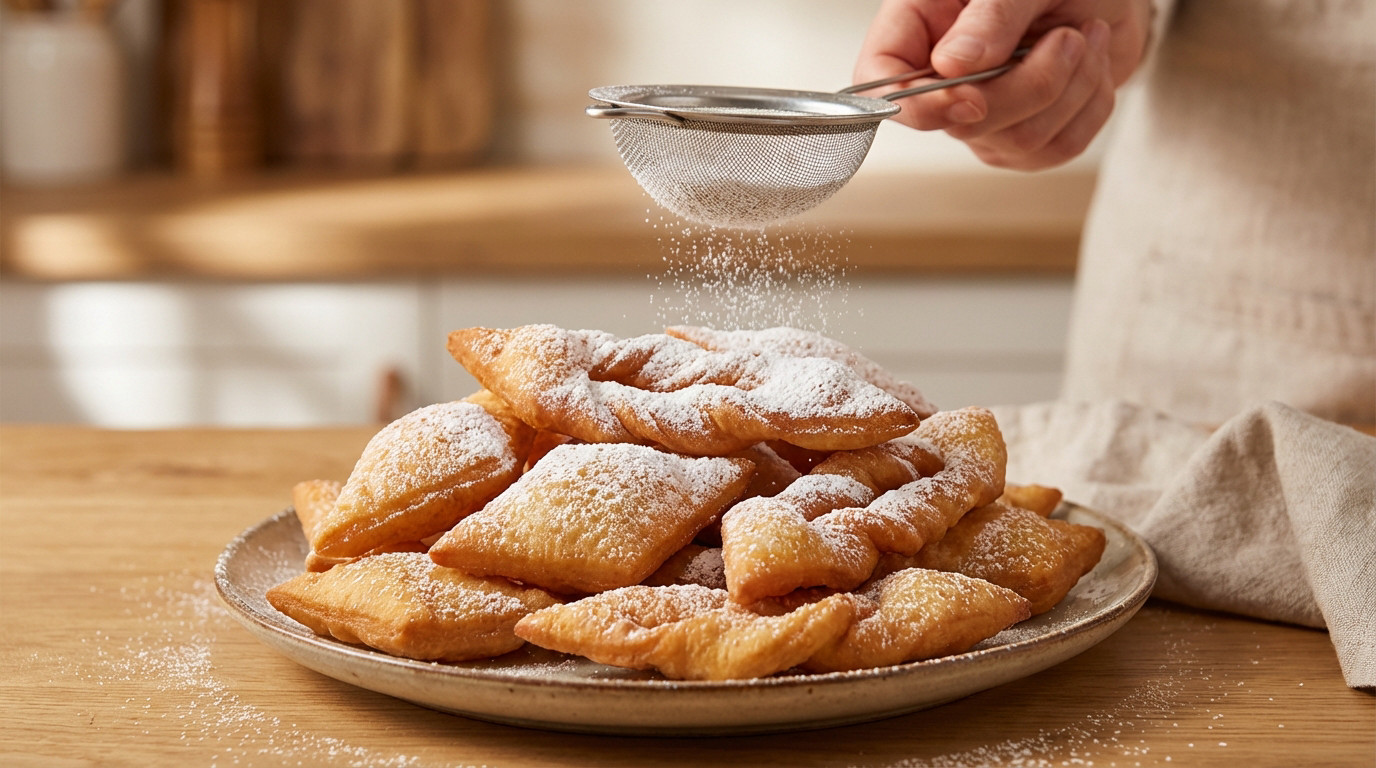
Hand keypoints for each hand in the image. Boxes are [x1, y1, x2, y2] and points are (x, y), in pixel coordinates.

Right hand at [854, 0, 1152, 169]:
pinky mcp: (1025, 136)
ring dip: (1069, 88)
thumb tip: (952, 66)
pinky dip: (1089, 106)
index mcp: (919, 25)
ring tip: (1083, 39)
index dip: (915, 105)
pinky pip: (1054, 150)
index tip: (970, 98)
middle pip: (960, 124)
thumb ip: (988, 16)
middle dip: (1029, 86)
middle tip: (1067, 37)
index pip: (879, 82)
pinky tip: (1090, 65)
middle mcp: (943, 76)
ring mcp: (984, 113)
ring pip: (1014, 142)